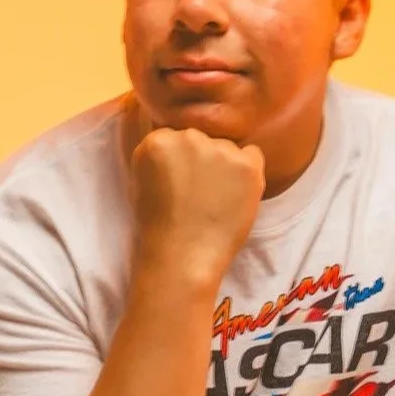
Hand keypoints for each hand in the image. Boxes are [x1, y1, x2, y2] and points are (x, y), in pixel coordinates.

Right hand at [126, 124, 265, 289]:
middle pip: (203, 139)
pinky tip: (235, 197)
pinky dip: (249, 173)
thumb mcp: (141, 183)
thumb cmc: (159, 228)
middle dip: (203, 161)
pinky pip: (253, 156)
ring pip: (228, 149)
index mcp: (158, 141)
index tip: (180, 185)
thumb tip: (178, 143)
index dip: (181, 163)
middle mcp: (188, 137)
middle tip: (199, 195)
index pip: (177, 138)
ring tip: (216, 202)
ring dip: (225, 168)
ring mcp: (219, 149)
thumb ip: (160, 157)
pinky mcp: (247, 165)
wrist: (183, 258)